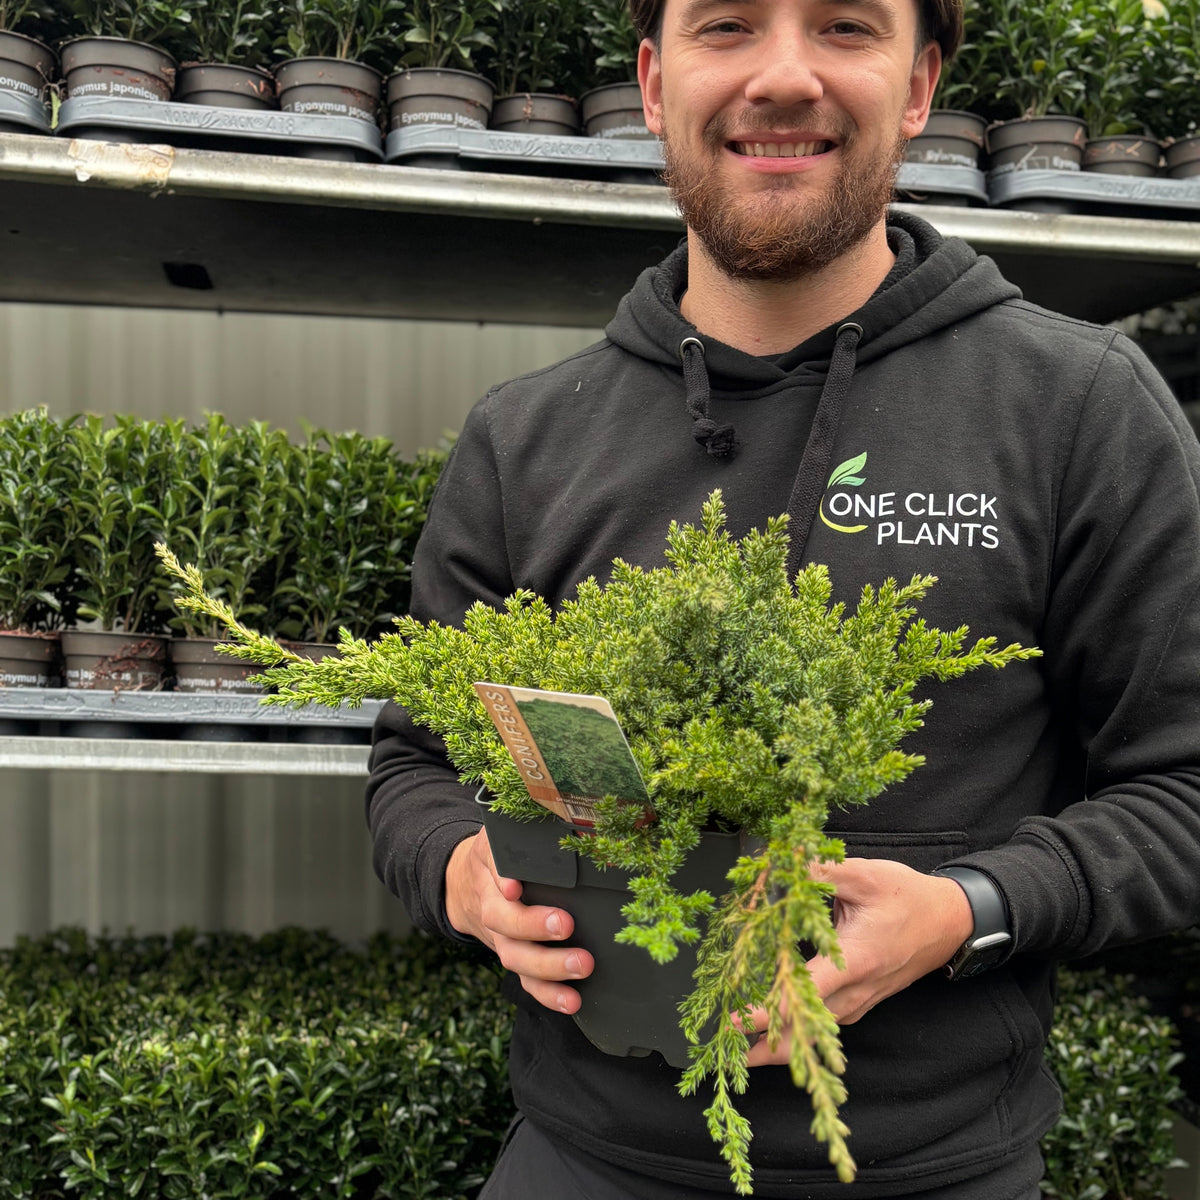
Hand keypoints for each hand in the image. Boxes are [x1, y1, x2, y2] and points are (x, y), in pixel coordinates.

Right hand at [445, 827, 593, 1014]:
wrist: (461, 884)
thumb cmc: (495, 854)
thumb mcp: (499, 833)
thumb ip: (519, 830)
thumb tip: (564, 821)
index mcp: (488, 871)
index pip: (492, 874)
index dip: (503, 881)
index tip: (515, 886)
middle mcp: (491, 909)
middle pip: (504, 923)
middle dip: (533, 927)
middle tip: (565, 924)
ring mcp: (501, 939)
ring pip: (516, 959)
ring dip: (548, 968)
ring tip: (582, 967)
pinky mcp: (513, 958)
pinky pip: (526, 982)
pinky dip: (548, 995)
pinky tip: (572, 1001)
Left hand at [745, 857, 972, 1066]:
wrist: (950, 921)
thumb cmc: (909, 897)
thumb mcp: (866, 874)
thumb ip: (822, 870)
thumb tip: (781, 863)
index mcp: (854, 960)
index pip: (802, 994)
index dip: (766, 1010)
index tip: (735, 1020)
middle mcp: (855, 990)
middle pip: (805, 1030)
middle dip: (764, 1042)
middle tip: (726, 1046)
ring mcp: (859, 1000)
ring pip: (816, 1034)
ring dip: (780, 1044)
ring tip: (741, 1048)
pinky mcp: (861, 1000)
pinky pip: (827, 1025)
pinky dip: (800, 1034)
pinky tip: (776, 1033)